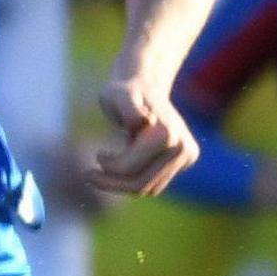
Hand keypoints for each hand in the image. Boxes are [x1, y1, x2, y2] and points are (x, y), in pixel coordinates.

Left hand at [85, 70, 199, 196]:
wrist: (145, 86)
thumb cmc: (124, 91)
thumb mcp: (116, 94)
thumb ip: (127, 107)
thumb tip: (142, 123)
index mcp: (168, 135)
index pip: (130, 170)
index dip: (108, 167)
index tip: (98, 154)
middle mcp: (184, 149)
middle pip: (141, 185)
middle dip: (111, 183)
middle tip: (89, 174)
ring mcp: (187, 157)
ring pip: (148, 189)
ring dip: (121, 184)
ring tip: (103, 166)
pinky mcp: (184, 162)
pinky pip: (153, 185)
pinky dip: (132, 181)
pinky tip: (120, 165)